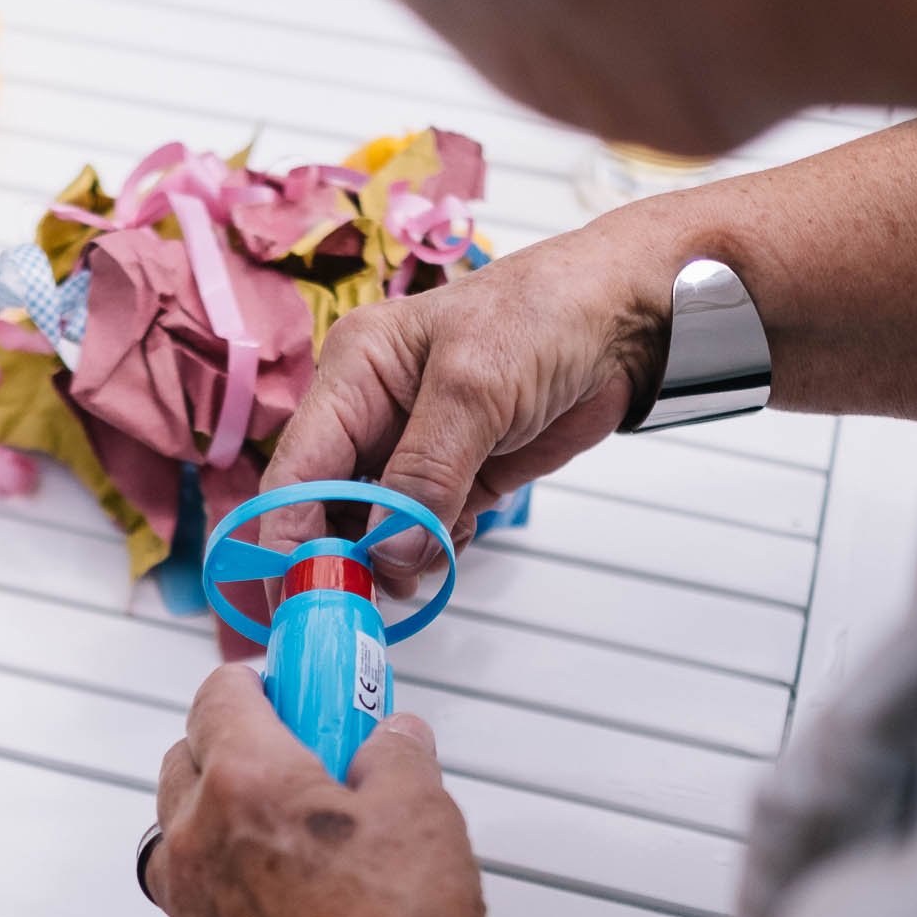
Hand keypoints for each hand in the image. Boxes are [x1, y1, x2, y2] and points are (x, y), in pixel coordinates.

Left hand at [148, 665, 504, 916]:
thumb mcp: (421, 809)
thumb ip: (396, 753)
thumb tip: (390, 737)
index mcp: (246, 782)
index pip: (220, 694)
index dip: (259, 680)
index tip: (292, 686)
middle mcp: (198, 834)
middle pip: (188, 753)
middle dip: (234, 739)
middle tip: (298, 750)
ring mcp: (190, 895)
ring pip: (178, 820)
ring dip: (217, 803)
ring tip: (284, 819)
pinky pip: (189, 880)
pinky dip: (219, 863)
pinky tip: (277, 877)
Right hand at [261, 212, 681, 594]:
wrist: (625, 318)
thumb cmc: (546, 314)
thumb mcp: (475, 386)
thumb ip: (426, 473)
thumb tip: (388, 550)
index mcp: (353, 374)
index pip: (296, 468)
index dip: (291, 534)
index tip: (307, 589)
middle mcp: (370, 414)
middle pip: (325, 507)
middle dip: (342, 557)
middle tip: (364, 602)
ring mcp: (410, 451)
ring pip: (373, 530)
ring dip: (391, 562)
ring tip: (422, 572)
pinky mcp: (453, 479)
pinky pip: (422, 534)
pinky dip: (433, 553)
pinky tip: (456, 544)